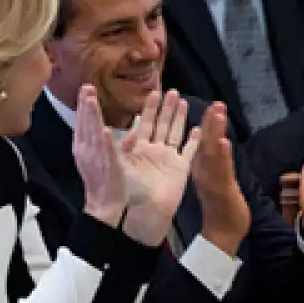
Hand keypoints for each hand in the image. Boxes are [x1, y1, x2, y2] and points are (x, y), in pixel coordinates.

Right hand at [74, 85, 126, 225]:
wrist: (104, 205)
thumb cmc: (104, 181)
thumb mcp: (104, 157)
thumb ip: (111, 142)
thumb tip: (120, 129)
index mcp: (86, 147)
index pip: (85, 123)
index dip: (84, 106)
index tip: (86, 90)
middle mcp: (88, 151)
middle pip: (86, 124)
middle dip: (86, 106)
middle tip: (86, 88)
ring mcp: (97, 159)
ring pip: (93, 134)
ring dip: (91, 117)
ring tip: (90, 101)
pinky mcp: (108, 167)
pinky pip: (106, 153)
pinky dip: (104, 143)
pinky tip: (103, 131)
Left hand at [117, 90, 201, 246]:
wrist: (140, 212)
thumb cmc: (125, 191)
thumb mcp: (116, 164)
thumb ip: (114, 146)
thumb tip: (104, 128)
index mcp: (139, 150)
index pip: (145, 123)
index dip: (149, 108)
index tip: (153, 92)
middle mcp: (154, 152)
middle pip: (162, 124)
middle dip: (167, 108)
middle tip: (172, 90)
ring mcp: (168, 160)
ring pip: (176, 133)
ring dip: (180, 118)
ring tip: (183, 101)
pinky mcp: (180, 169)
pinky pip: (190, 151)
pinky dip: (195, 140)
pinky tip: (199, 128)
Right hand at [190, 103, 250, 255]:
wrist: (222, 234)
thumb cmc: (220, 209)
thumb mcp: (215, 182)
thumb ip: (214, 165)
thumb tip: (217, 148)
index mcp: (204, 170)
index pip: (204, 144)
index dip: (208, 125)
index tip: (212, 107)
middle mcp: (206, 173)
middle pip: (206, 144)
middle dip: (211, 123)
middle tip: (216, 103)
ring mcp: (213, 181)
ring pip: (213, 153)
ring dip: (215, 132)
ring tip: (218, 113)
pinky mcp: (222, 191)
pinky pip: (221, 171)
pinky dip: (221, 156)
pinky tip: (223, 142)